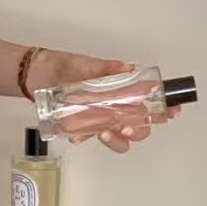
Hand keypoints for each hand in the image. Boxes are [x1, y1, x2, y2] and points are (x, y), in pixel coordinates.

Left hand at [27, 50, 179, 154]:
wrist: (38, 74)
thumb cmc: (65, 67)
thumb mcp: (88, 65)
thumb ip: (108, 69)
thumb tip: (127, 68)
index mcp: (123, 94)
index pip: (149, 105)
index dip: (162, 111)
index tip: (169, 112)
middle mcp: (114, 110)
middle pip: (138, 129)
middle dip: (138, 130)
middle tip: (126, 127)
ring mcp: (99, 121)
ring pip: (118, 140)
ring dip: (114, 139)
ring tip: (103, 131)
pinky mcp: (81, 128)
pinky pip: (89, 139)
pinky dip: (85, 138)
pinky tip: (78, 134)